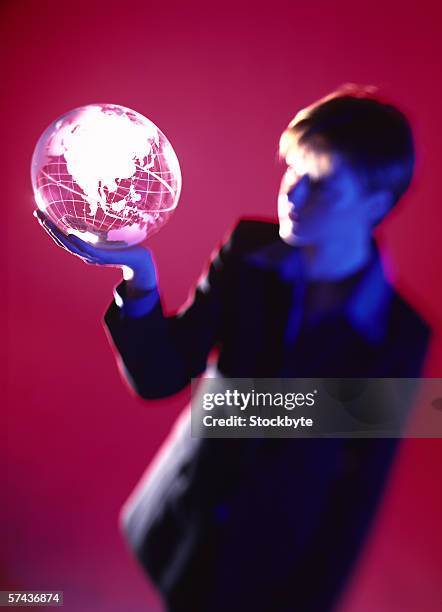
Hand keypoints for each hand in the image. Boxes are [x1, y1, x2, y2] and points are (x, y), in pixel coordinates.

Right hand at [34, 210, 157, 291]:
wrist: (136, 258)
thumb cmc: (118, 245)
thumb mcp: (98, 234)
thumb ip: (83, 227)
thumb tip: (65, 218)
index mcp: (82, 249)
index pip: (61, 238)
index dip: (49, 227)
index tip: (39, 214)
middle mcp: (84, 254)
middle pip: (61, 241)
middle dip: (48, 228)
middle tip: (38, 214)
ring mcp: (92, 257)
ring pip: (71, 246)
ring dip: (58, 234)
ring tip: (47, 222)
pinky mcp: (103, 256)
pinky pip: (87, 249)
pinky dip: (78, 242)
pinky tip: (70, 234)